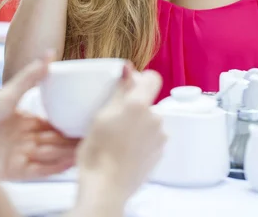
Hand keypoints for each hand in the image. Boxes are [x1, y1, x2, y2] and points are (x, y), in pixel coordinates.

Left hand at [0, 57, 76, 180]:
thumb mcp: (9, 92)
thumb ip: (31, 76)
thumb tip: (50, 54)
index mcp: (23, 122)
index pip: (51, 125)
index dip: (67, 124)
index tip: (84, 121)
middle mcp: (23, 139)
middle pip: (53, 141)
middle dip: (71, 140)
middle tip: (91, 136)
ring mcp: (19, 155)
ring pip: (49, 156)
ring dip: (66, 153)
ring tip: (86, 148)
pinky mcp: (14, 171)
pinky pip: (39, 171)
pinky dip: (55, 167)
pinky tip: (70, 162)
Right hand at [77, 65, 164, 205]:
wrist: (105, 189)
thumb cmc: (97, 152)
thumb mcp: (101, 116)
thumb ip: (120, 90)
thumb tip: (129, 68)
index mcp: (139, 105)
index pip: (153, 77)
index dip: (142, 79)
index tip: (129, 86)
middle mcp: (155, 118)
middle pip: (148, 101)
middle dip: (135, 106)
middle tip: (115, 119)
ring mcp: (160, 136)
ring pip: (150, 120)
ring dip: (139, 124)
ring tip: (119, 138)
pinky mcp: (160, 152)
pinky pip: (152, 137)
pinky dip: (142, 139)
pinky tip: (126, 150)